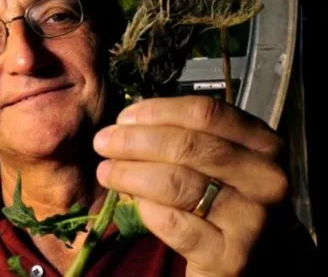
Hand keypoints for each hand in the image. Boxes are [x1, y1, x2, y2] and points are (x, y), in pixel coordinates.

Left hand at [93, 95, 287, 276]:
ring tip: (106, 171)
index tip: (123, 118)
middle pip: (188, 146)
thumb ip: (183, 135)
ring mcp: (253, 219)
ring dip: (130, 174)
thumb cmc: (221, 197)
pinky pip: (174, 223)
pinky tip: (133, 202)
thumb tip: (127, 122)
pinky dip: (146, 209)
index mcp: (263, 143)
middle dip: (135, 141)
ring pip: (177, 183)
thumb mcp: (216, 159)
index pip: (206, 113)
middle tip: (103, 142)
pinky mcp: (232, 256)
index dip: (158, 112)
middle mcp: (266, 178)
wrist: (245, 256)